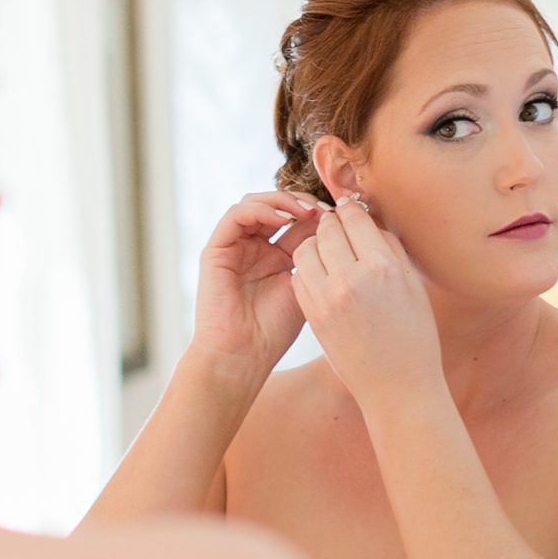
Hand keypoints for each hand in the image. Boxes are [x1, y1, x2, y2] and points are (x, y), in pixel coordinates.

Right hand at [190, 192, 322, 387]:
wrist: (242, 357)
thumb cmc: (274, 332)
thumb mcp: (306, 288)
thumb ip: (317, 258)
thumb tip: (342, 227)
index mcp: (277, 256)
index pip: (297, 220)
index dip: (319, 213)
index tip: (341, 216)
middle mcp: (255, 247)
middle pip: (277, 206)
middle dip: (303, 202)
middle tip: (325, 209)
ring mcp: (234, 247)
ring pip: (256, 203)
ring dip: (283, 201)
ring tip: (306, 211)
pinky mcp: (216, 250)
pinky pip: (236, 216)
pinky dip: (260, 210)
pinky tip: (281, 219)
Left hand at [289, 201, 442, 414]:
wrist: (398, 388)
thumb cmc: (413, 336)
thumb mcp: (412, 286)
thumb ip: (389, 249)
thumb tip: (369, 221)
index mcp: (383, 267)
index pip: (355, 218)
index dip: (352, 210)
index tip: (352, 211)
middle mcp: (351, 279)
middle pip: (327, 229)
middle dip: (332, 224)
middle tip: (338, 228)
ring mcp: (327, 299)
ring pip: (306, 249)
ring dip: (315, 245)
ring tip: (328, 252)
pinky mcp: (312, 316)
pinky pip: (299, 277)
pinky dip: (308, 270)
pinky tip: (322, 276)